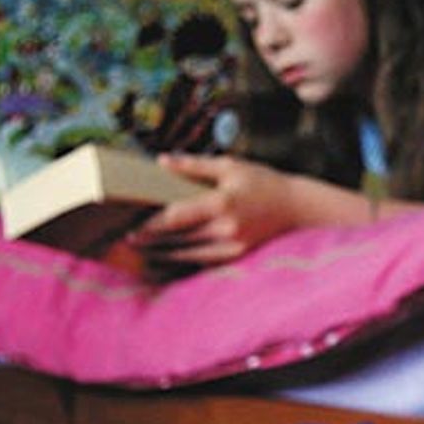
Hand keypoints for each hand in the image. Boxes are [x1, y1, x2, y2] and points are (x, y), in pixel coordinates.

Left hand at [127, 154, 299, 265]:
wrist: (297, 208)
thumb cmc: (262, 182)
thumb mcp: (230, 166)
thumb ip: (194, 166)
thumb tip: (162, 162)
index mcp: (222, 204)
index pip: (177, 218)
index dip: (151, 225)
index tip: (131, 228)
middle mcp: (226, 230)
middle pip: (177, 239)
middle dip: (151, 241)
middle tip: (126, 240)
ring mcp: (232, 247)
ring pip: (187, 255)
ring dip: (162, 254)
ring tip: (140, 250)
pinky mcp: (236, 257)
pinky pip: (202, 261)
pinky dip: (182, 259)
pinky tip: (166, 256)